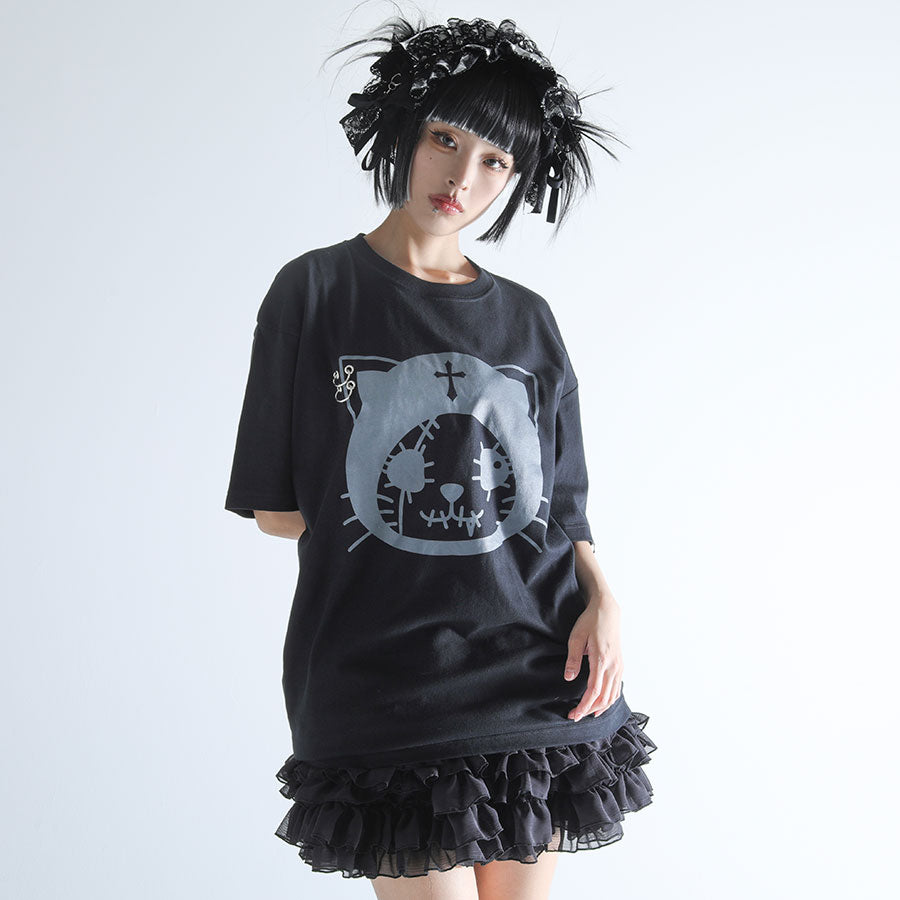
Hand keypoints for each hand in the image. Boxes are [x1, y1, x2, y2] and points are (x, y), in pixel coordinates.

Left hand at [563, 597, 623, 720]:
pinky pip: (617, 687)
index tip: (574, 714)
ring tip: (587, 713)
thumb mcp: (576, 638)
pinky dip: (609, 699)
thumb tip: (569, 678)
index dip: (584, 706)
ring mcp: (619, 666)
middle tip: (576, 716)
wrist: (607, 611)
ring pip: (613, 695)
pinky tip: (601, 702)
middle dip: (589, 710)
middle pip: (604, 697)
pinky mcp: (620, 664)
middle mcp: (613, 666)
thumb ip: (573, 659)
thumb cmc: (590, 622)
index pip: (594, 691)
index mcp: (601, 660)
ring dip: (601, 707)